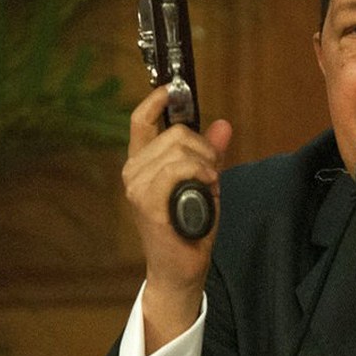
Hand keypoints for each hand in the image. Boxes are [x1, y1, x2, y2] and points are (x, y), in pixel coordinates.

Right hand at [121, 85, 231, 350]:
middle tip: (211, 172)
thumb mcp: (205, 181)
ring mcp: (137, 186)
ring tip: (207, 186)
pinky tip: (205, 189)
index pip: (141, 121)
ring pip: (179, 149)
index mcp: (143, 163)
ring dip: (204, 164)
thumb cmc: (190, 225)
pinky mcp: (147, 201)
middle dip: (203, 148)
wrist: (181, 267)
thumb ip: (210, 153)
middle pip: (175, 132)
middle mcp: (133, 171)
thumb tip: (222, 125)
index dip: (156, 100)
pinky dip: (199, 174)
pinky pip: (178, 169)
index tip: (172, 88)